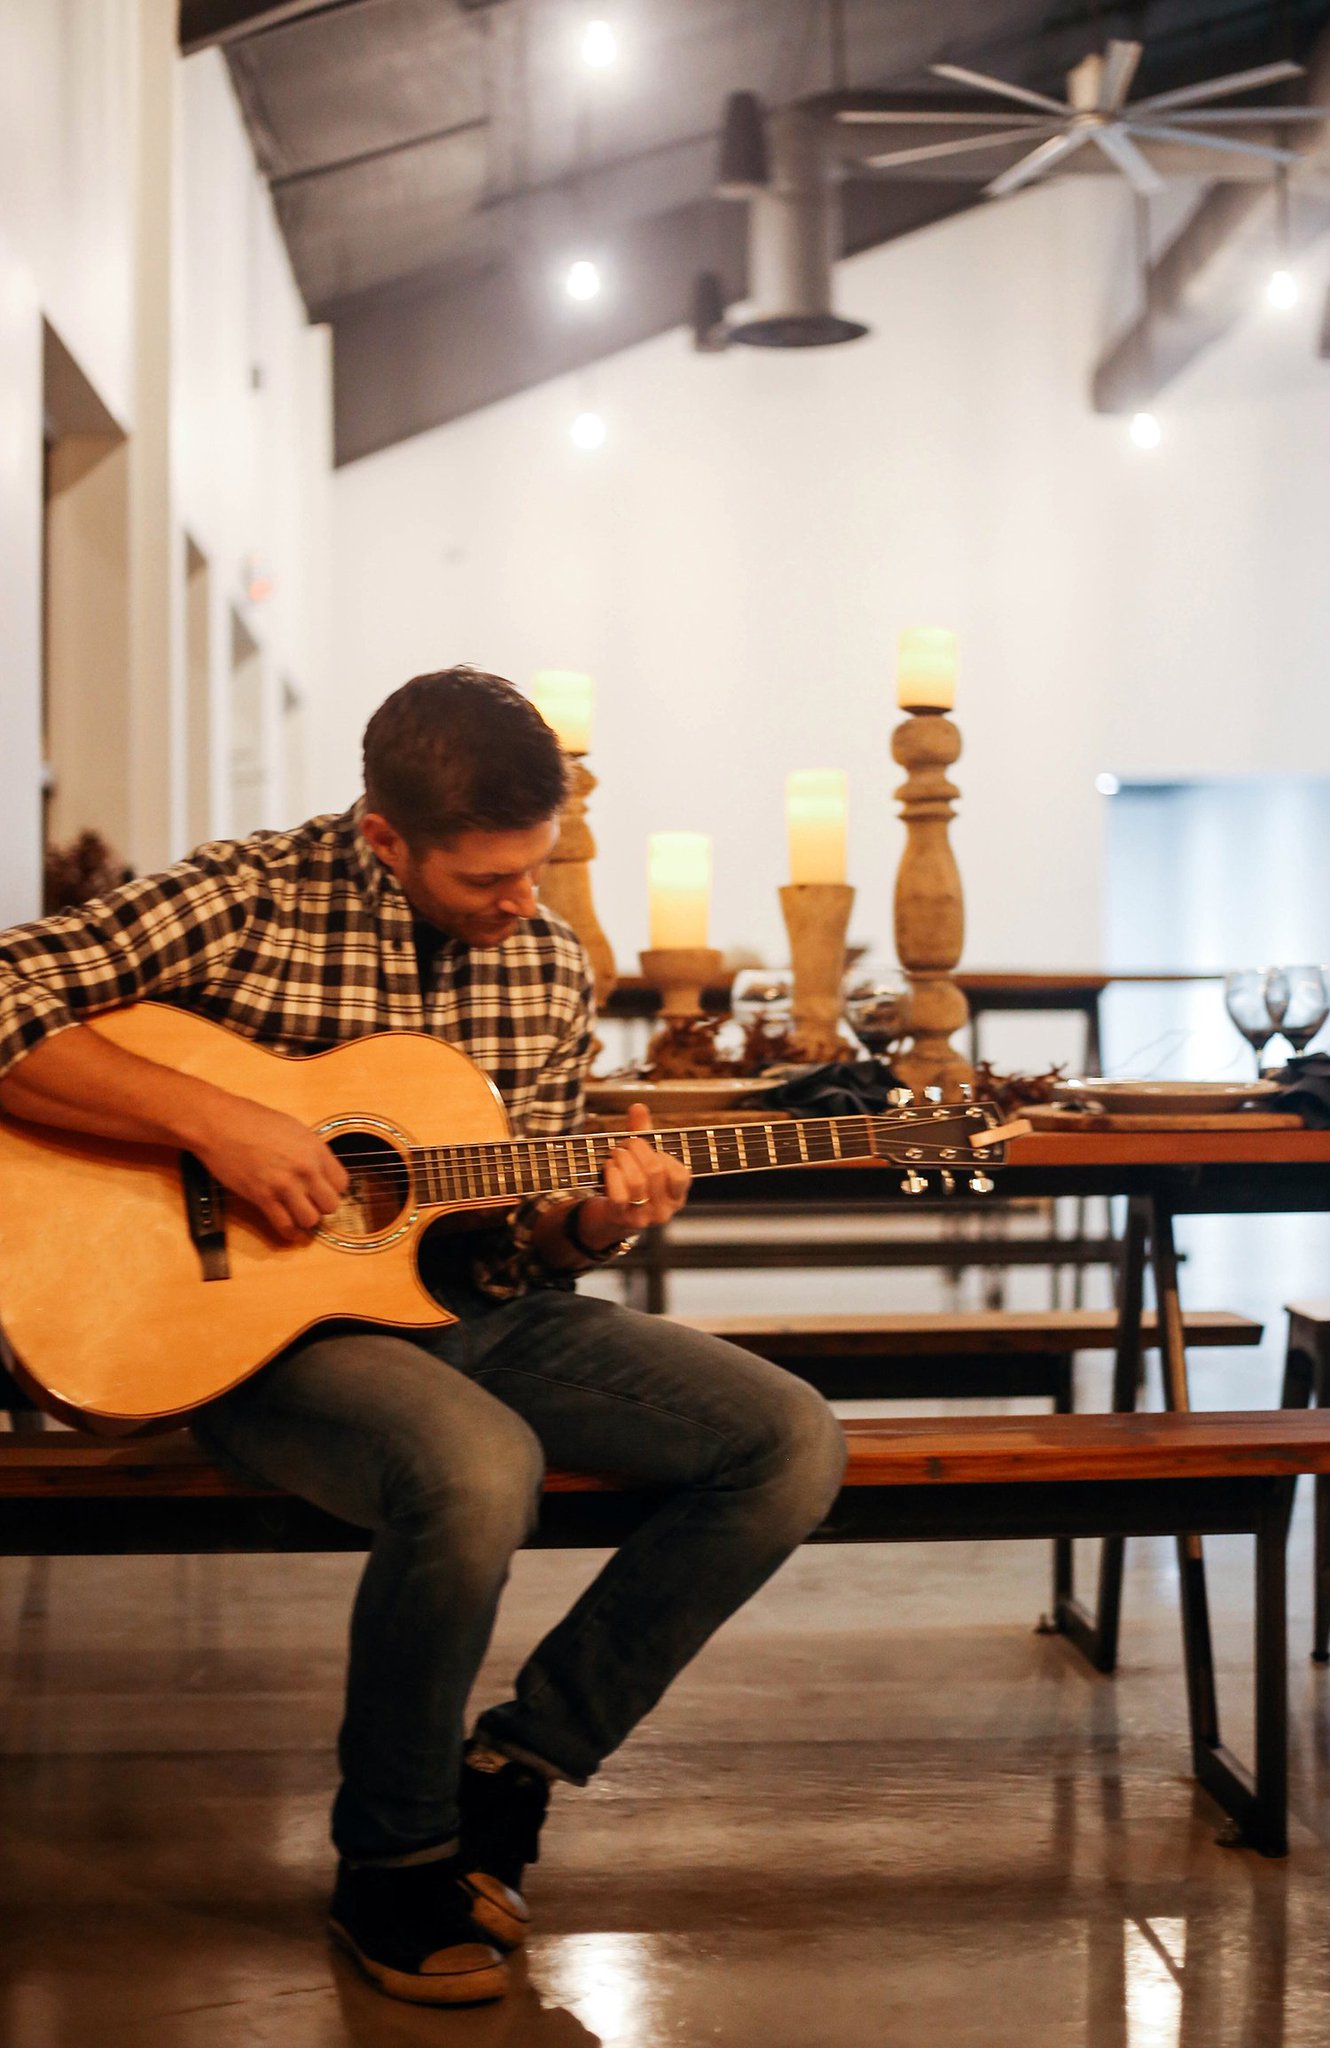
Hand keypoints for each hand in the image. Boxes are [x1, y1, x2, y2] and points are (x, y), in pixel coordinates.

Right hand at [192, 1097, 349, 1243]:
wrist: (219, 1124)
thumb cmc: (252, 1120)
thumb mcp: (293, 1128)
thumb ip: (309, 1151)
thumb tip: (318, 1169)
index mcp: (315, 1149)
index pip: (341, 1183)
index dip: (333, 1190)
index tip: (323, 1191)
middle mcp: (305, 1168)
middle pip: (330, 1205)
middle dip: (322, 1207)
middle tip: (311, 1204)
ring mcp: (284, 1184)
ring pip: (310, 1220)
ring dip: (305, 1221)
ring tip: (298, 1215)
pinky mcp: (262, 1197)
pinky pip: (285, 1226)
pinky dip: (289, 1233)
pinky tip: (289, 1231)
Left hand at [575, 1102, 691, 1250]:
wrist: (606, 1219)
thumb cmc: (629, 1185)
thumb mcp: (640, 1159)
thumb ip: (642, 1133)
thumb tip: (638, 1107)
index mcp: (676, 1197)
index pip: (680, 1174)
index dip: (662, 1154)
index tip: (647, 1147)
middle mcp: (664, 1210)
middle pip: (655, 1170)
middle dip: (637, 1150)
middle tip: (624, 1144)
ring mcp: (644, 1218)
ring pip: (637, 1181)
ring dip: (622, 1160)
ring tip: (615, 1154)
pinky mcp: (621, 1219)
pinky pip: (619, 1195)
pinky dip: (612, 1175)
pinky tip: (609, 1168)